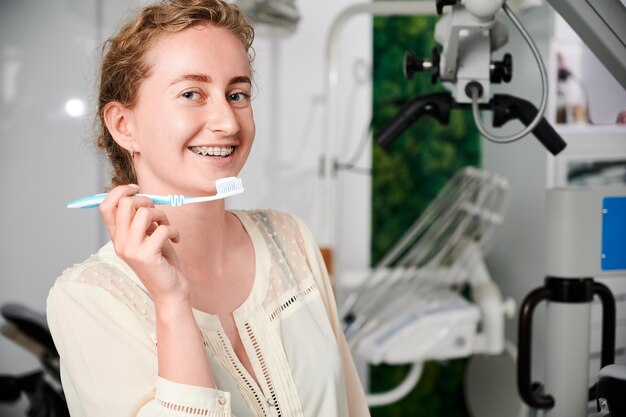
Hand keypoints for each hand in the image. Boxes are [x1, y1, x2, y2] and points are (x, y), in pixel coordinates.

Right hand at [99, 184, 187, 306]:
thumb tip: (142, 196)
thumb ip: (141, 220)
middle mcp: (120, 242)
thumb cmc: (160, 262)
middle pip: (126, 203)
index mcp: (117, 237)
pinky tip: (176, 239)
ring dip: (162, 215)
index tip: (137, 190)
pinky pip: (162, 228)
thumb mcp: (146, 237)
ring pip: (145, 213)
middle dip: (147, 201)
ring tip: (167, 228)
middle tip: (157, 213)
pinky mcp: (146, 255)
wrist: (169, 291)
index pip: (106, 205)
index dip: (121, 191)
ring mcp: (131, 250)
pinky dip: (174, 230)